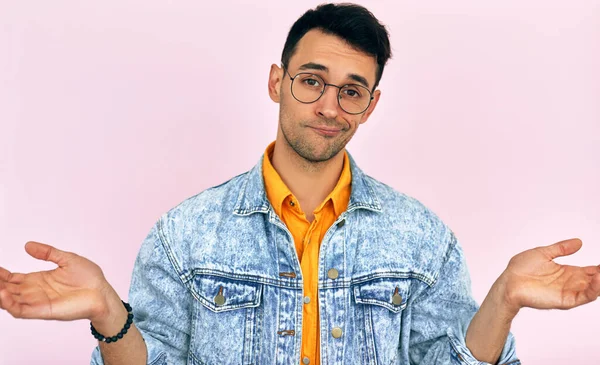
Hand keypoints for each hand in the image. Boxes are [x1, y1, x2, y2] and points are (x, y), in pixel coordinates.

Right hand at [0, 241, 115, 322]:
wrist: (102, 292)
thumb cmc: (89, 277)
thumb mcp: (66, 259)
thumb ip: (47, 253)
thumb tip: (27, 245)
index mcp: (39, 280)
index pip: (13, 279)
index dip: (2, 274)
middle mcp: (35, 292)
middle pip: (8, 289)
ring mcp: (38, 302)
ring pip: (10, 301)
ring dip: (0, 294)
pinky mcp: (43, 311)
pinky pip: (21, 311)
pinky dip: (9, 304)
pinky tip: (3, 294)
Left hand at [500, 238, 599, 313]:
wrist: (509, 281)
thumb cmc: (521, 268)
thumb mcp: (544, 253)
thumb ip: (561, 249)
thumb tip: (579, 242)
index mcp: (567, 272)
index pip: (590, 271)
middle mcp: (570, 283)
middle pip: (594, 280)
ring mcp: (568, 292)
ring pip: (593, 288)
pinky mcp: (564, 300)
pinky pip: (583, 296)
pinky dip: (594, 289)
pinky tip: (598, 279)